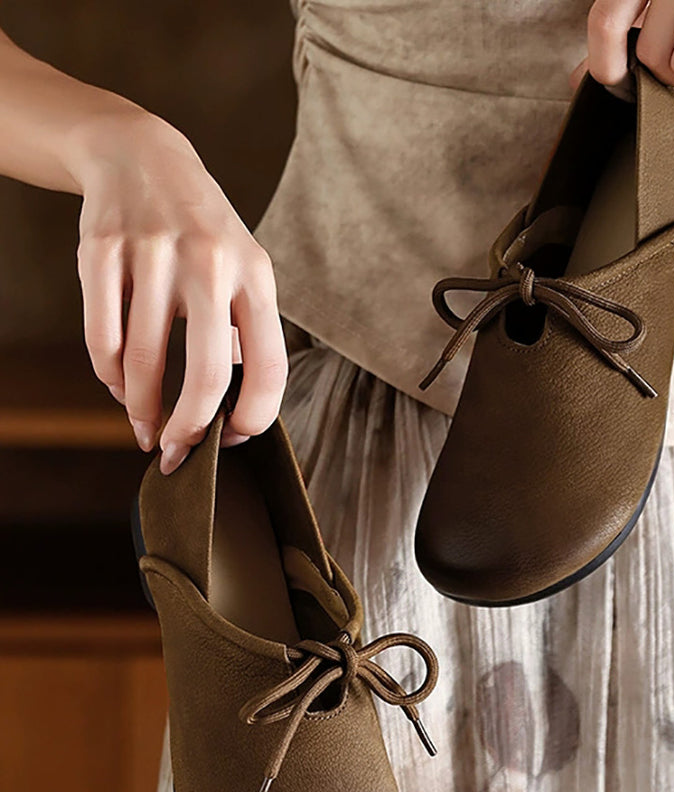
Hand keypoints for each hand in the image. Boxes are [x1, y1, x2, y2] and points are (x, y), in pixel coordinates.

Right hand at [74, 111, 286, 473]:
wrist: (143, 156)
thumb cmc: (203, 232)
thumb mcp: (245, 270)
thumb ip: (247, 333)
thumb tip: (237, 407)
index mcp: (255, 276)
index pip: (270, 368)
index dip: (254, 418)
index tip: (232, 439)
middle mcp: (210, 264)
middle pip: (207, 376)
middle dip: (189, 431)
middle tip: (176, 452)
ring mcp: (154, 255)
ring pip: (144, 363)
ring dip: (141, 410)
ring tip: (142, 426)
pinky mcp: (102, 252)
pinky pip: (103, 338)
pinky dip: (109, 375)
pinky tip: (117, 385)